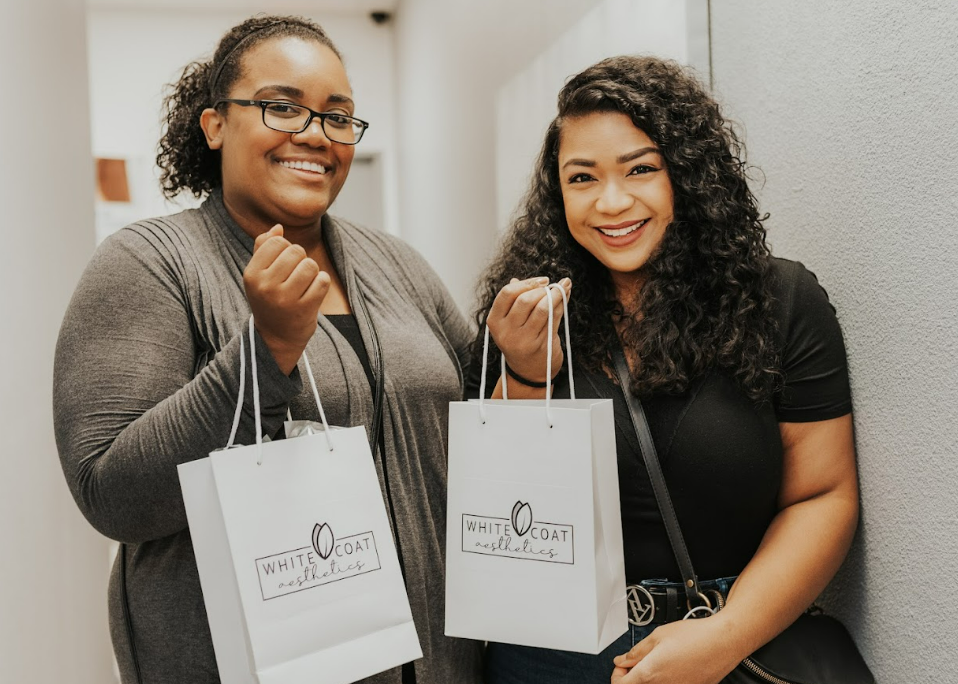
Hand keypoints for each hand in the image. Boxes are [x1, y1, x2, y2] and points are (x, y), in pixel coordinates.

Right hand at [243, 225, 329, 374]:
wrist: (276, 338)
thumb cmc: (269, 300)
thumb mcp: (259, 275)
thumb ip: (264, 248)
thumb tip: (278, 227)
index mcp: (252, 274)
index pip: (277, 242)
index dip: (286, 249)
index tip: (283, 265)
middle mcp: (266, 286)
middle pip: (296, 252)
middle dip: (301, 260)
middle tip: (295, 277)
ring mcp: (285, 299)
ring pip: (311, 265)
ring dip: (313, 272)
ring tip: (304, 284)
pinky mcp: (305, 309)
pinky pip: (323, 280)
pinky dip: (322, 284)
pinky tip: (313, 294)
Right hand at [487, 276, 571, 383]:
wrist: (529, 373)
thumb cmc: (522, 341)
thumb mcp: (514, 322)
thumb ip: (522, 300)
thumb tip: (538, 280)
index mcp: (495, 321)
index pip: (507, 294)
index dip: (526, 283)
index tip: (541, 280)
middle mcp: (506, 332)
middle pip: (525, 300)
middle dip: (541, 289)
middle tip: (551, 286)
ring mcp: (523, 340)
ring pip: (542, 308)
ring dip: (556, 295)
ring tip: (562, 289)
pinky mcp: (541, 346)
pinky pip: (554, 319)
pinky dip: (561, 305)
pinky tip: (565, 297)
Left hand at [610, 616, 741, 683]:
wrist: (723, 642)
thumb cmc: (695, 637)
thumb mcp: (657, 636)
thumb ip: (636, 651)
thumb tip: (622, 660)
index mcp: (649, 674)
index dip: (617, 675)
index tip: (623, 666)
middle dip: (632, 677)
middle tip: (637, 662)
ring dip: (648, 678)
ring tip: (656, 662)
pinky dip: (664, 680)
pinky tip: (670, 667)